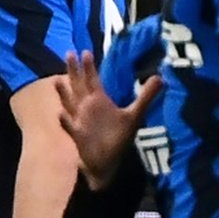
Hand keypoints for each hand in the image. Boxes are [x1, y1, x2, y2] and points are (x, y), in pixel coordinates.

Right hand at [56, 50, 161, 190]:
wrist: (108, 164)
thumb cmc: (117, 139)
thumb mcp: (134, 115)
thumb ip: (146, 96)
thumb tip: (160, 77)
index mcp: (98, 101)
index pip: (92, 80)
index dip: (89, 67)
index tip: (85, 52)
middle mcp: (86, 108)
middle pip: (78, 85)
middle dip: (74, 71)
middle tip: (69, 53)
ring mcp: (79, 121)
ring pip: (70, 103)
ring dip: (64, 93)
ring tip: (58, 81)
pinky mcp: (78, 136)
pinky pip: (70, 127)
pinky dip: (65, 121)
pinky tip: (61, 114)